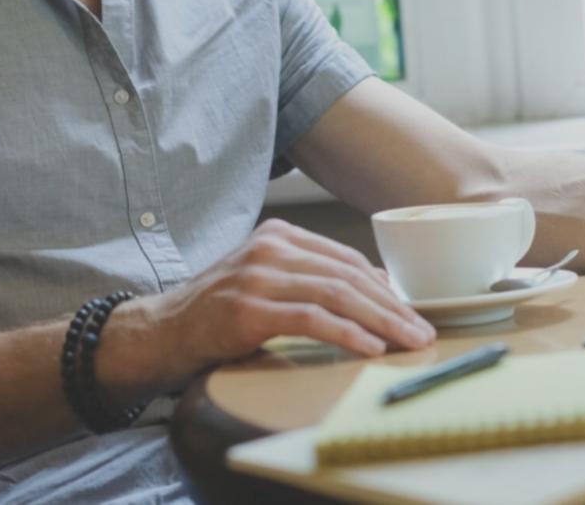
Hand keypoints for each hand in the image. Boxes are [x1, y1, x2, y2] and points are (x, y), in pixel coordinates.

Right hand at [109, 219, 434, 393]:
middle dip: (392, 307)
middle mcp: (270, 249)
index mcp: (279, 237)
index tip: (413, 312)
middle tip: (422, 331)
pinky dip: (346, 333)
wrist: (162, 330)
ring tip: (407, 341)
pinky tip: (370, 347)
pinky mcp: (249, 309)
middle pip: (348, 276)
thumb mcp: (268, 282)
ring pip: (336, 295)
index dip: (385, 287)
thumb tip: (378, 290)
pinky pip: (311, 319)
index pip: (346, 259)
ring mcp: (258, 277)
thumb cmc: (220, 311)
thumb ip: (313, 279)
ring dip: (380, 322)